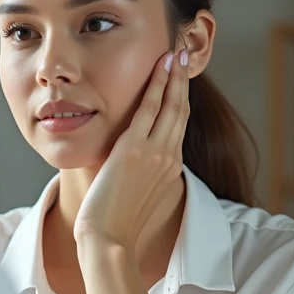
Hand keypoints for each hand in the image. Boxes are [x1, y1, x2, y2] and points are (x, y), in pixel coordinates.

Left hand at [73, 49, 188, 252]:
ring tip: (176, 53)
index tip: (180, 81)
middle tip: (185, 55)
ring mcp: (155, 152)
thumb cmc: (115, 226)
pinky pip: (151, 109)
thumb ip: (139, 179)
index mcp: (170, 170)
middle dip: (183, 81)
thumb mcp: (135, 198)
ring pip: (171, 105)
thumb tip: (129, 170)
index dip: (180, 101)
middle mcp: (169, 158)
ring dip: (175, 76)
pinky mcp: (136, 149)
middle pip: (181, 111)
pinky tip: (161, 66)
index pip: (178, 127)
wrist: (109, 240)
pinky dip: (158, 85)